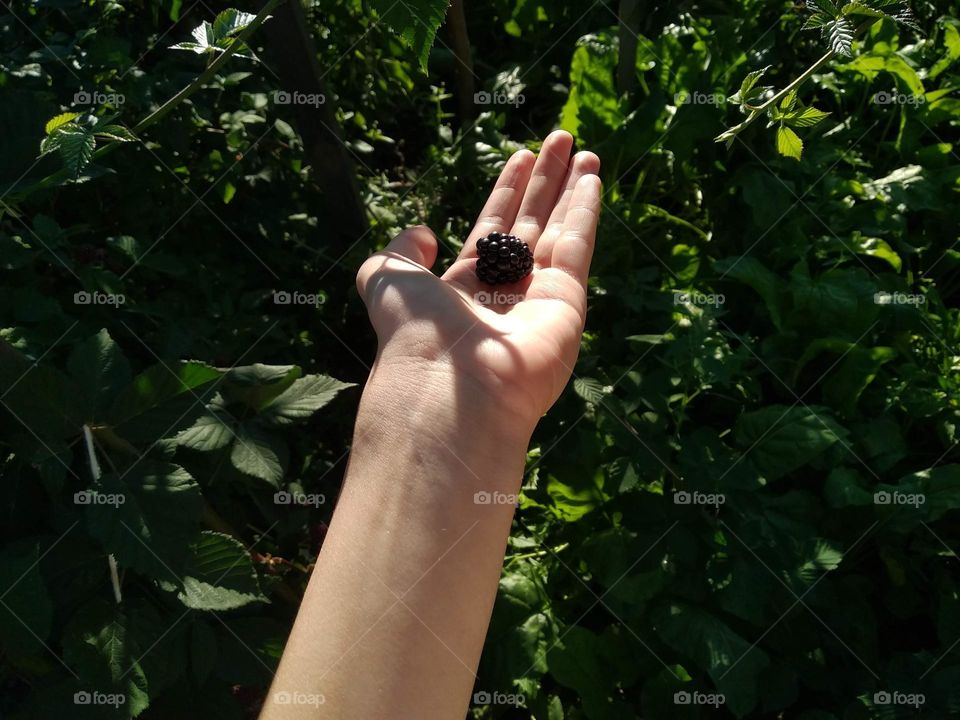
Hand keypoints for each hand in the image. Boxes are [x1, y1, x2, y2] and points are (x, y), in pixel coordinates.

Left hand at [356, 130, 600, 432]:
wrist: (449, 385)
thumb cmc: (414, 331)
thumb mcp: (386, 278)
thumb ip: (399, 249)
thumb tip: (425, 230)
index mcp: (466, 285)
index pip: (493, 226)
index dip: (507, 190)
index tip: (520, 155)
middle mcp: (506, 290)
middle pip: (530, 223)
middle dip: (544, 182)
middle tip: (559, 139)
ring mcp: (539, 299)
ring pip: (558, 231)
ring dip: (571, 189)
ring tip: (584, 149)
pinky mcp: (567, 304)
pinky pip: (577, 248)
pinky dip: (585, 211)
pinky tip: (591, 177)